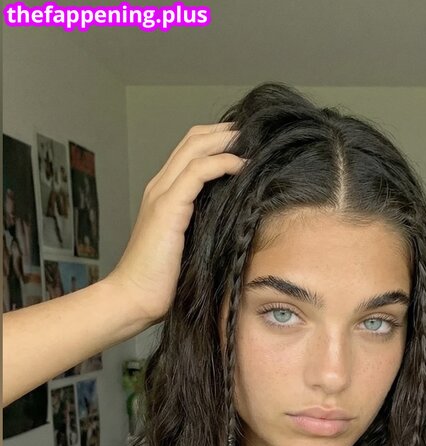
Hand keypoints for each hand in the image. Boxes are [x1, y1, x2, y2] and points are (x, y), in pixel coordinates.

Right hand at [107, 124, 246, 325]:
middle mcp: (160, 187)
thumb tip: (234, 224)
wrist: (134, 299)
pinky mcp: (168, 207)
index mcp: (164, 194)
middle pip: (193, 140)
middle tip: (255, 133)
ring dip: (226, 140)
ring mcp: (161, 194)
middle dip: (225, 131)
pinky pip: (198, 172)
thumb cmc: (161, 283)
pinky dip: (222, 163)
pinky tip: (242, 165)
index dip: (218, 140)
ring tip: (254, 141)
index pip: (191, 151)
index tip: (247, 144)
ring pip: (195, 148)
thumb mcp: (189, 248)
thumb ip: (204, 228)